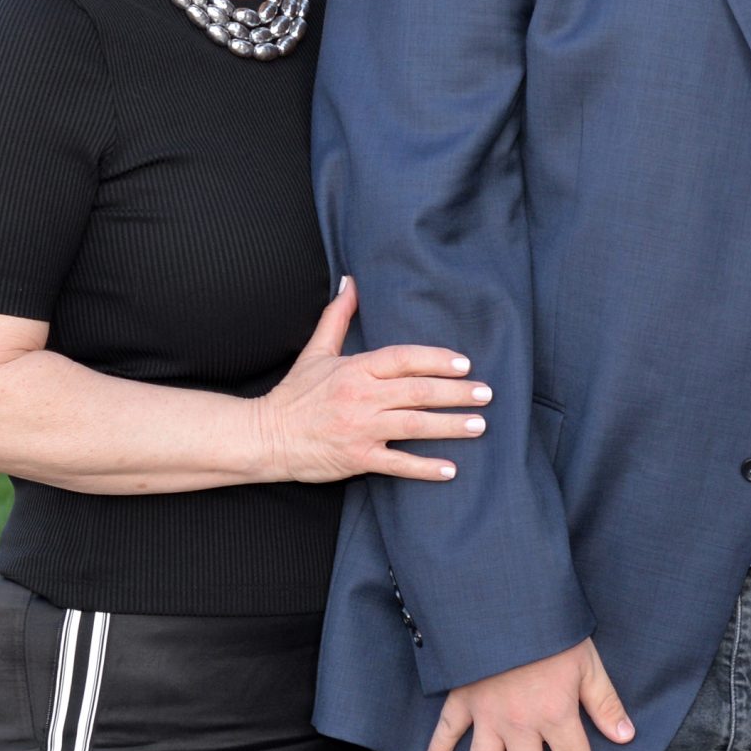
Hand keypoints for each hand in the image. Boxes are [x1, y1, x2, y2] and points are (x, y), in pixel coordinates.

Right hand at [254, 278, 491, 483]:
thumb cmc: (295, 394)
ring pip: (414, 425)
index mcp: (355, 369)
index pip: (404, 359)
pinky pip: (397, 465)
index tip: (464, 364)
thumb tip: (351, 281)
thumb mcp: (316, 351)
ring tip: (479, 425)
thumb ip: (338, 317)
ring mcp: (360, 429)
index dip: (437, 359)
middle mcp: (361, 397)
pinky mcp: (356, 458)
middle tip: (486, 394)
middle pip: (418, 392)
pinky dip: (425, 468)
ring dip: (450, 426)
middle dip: (456, 393)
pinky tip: (451, 470)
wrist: (265, 437)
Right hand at [426, 638, 634, 750]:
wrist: (505, 605)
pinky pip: (448, 728)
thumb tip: (626, 736)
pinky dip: (439, 746)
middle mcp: (521, 724)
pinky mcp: (463, 698)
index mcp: (556, 714)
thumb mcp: (588, 661)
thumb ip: (605, 702)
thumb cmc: (551, 628)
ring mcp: (487, 715)